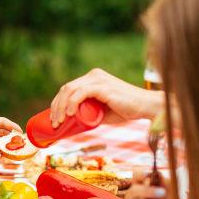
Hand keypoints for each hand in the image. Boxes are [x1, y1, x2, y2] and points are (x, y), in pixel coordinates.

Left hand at [49, 68, 163, 128]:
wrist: (145, 107)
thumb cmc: (126, 110)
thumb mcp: (102, 111)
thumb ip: (90, 112)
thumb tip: (73, 123)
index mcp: (92, 78)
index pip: (68, 88)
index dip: (57, 103)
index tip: (53, 118)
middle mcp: (94, 75)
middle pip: (66, 88)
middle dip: (56, 106)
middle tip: (54, 123)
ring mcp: (98, 79)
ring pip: (70, 90)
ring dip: (60, 107)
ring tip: (59, 122)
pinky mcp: (103, 87)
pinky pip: (81, 93)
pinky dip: (72, 103)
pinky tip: (69, 113)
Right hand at [125, 171, 171, 198]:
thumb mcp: (170, 192)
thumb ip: (163, 180)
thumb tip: (156, 171)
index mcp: (142, 187)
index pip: (135, 177)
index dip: (139, 175)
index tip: (148, 175)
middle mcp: (133, 197)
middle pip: (133, 190)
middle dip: (149, 191)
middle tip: (163, 194)